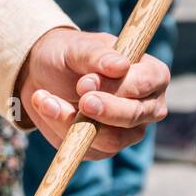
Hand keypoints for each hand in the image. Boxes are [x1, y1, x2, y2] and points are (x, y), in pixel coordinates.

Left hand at [15, 27, 169, 158]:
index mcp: (151, 75)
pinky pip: (86, 147)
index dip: (120, 85)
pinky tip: (46, 106)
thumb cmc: (70, 54)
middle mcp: (146, 107)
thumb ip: (98, 55)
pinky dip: (61, 128)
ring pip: (110, 139)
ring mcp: (127, 132)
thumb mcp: (79, 47)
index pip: (148, 83)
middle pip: (134, 116)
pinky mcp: (103, 149)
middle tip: (80, 100)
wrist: (44, 76)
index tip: (86, 82)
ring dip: (73, 122)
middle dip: (104, 110)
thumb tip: (120, 66)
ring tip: (46, 99)